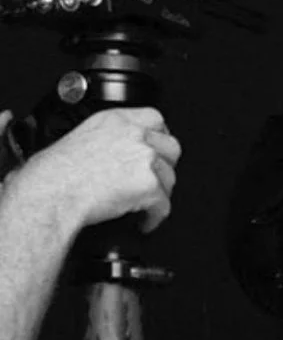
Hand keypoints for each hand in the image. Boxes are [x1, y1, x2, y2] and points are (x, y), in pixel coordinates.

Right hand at [7, 106, 180, 235]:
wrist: (54, 191)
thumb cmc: (59, 171)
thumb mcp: (84, 135)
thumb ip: (112, 136)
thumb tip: (125, 150)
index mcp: (117, 120)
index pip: (156, 119)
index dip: (159, 139)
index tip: (157, 152)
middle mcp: (134, 135)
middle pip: (172, 148)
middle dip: (165, 167)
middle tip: (153, 181)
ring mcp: (145, 159)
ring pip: (170, 179)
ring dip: (158, 194)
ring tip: (141, 204)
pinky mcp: (149, 185)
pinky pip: (164, 206)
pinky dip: (154, 218)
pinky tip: (141, 220)